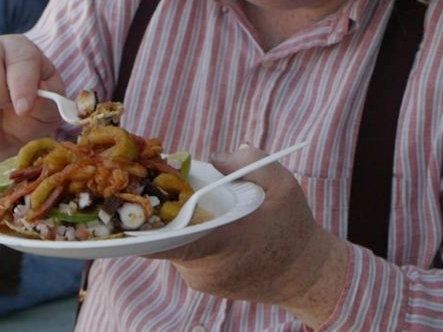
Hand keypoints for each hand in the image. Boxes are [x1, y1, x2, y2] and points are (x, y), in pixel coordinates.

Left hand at [148, 145, 348, 325]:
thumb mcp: (283, 185)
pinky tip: (206, 222)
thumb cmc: (293, 228)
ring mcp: (201, 280)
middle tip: (173, 185)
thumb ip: (250, 162)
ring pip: (173, 243)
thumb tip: (215, 157)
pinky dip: (188, 236)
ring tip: (197, 203)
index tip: (136, 204)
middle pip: (167, 233)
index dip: (147, 225)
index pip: (170, 240)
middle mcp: (206, 267)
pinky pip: (184, 253)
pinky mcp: (202, 284)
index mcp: (222, 241)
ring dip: (180, 222)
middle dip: (167, 208)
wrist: (306, 276)